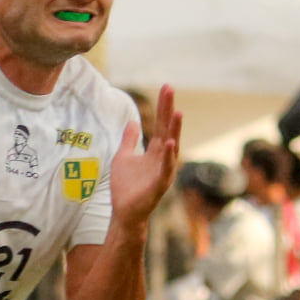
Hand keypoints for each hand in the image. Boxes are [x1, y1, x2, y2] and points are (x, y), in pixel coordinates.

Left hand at [108, 85, 181, 229]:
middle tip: (170, 89)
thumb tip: (132, 121)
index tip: (166, 87)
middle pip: (167, 130)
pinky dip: (168, 157)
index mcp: (155, 151)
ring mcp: (163, 171)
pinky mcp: (159, 185)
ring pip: (171, 147)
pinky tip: (169, 143)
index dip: (163, 106)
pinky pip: (165, 168)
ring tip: (177, 112)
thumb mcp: (123, 157)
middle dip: (168, 110)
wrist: (124, 212)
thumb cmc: (126, 187)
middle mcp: (163, 158)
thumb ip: (129, 140)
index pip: (160, 124)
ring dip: (174, 130)